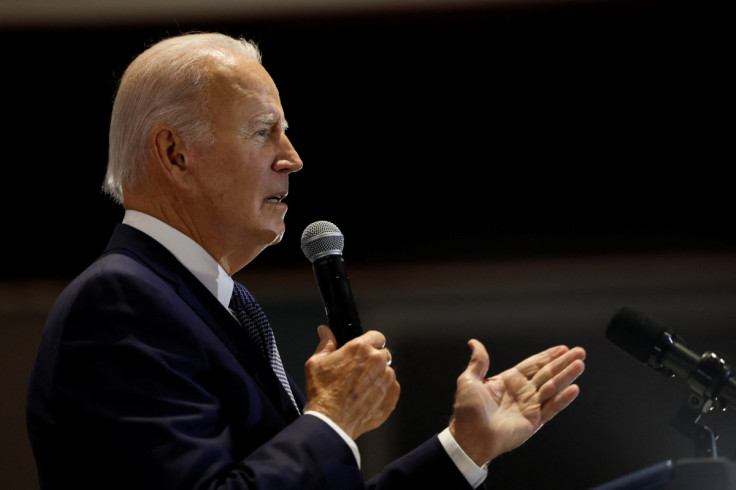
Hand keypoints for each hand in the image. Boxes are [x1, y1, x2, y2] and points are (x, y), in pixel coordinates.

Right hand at [304, 326, 399, 439]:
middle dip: (373, 360)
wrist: (332, 421)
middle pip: (383, 354)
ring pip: (387, 372)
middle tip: (359, 372)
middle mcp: (377, 361)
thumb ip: (326, 343)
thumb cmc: (323, 393)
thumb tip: (325, 331)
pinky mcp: (392, 396)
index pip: (377, 336)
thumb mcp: (316, 362)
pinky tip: (366, 398)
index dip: (371, 342)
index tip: (366, 350)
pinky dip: (382, 392)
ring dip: (378, 377)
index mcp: (360, 349)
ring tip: (360, 389)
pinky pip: (391, 388)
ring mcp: (387, 379)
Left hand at [449, 340, 585, 465]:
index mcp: (509, 381)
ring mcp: (529, 406)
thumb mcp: (469, 380)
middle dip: (563, 362)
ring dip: (567, 376)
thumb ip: (478, 361)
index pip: (533, 365)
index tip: (563, 348)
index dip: (548, 356)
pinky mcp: (534, 421)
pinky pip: (551, 408)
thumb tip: (474, 343)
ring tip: (580, 364)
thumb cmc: (467, 411)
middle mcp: (522, 392)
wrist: (470, 436)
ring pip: (552, 387)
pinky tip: (573, 388)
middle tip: (579, 352)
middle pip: (547, 373)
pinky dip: (563, 399)